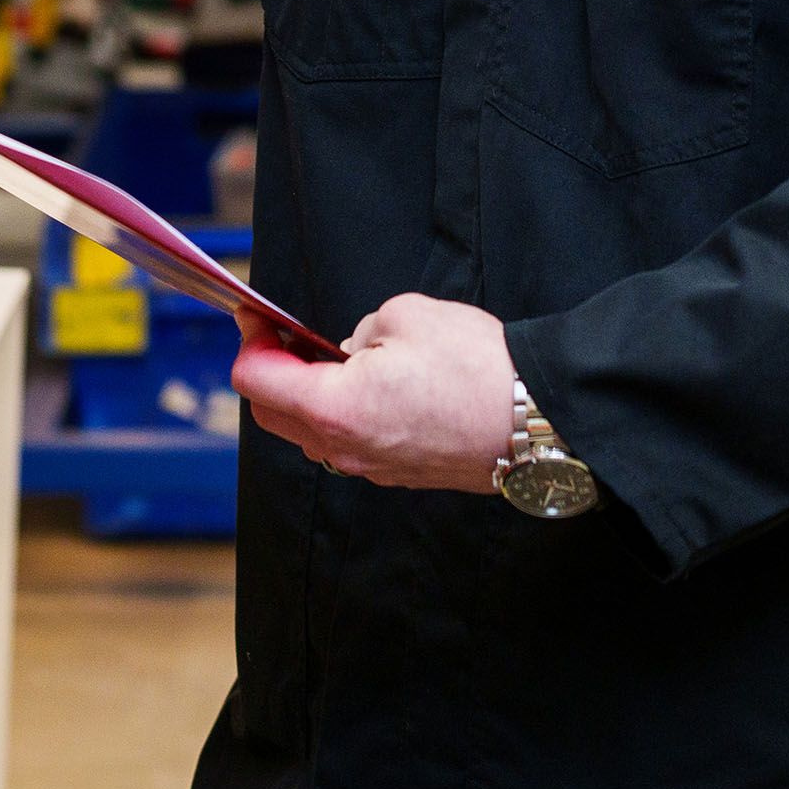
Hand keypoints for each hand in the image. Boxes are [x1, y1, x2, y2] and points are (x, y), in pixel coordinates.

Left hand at [230, 293, 516, 492]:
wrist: (538, 422)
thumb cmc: (477, 369)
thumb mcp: (405, 315)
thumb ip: (359, 331)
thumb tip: (352, 350)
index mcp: (334, 408)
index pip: (257, 380)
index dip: (250, 339)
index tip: (256, 315)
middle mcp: (343, 449)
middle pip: (272, 415)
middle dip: (269, 371)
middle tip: (284, 334)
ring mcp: (371, 468)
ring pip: (311, 433)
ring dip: (306, 395)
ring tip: (330, 356)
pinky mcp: (397, 474)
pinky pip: (348, 443)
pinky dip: (341, 413)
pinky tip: (368, 383)